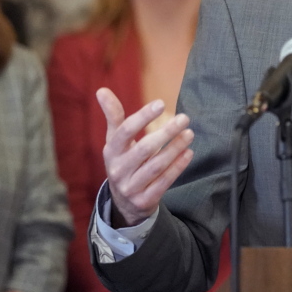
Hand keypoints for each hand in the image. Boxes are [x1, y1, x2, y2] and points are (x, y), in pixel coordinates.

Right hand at [97, 87, 194, 226]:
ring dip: (175, 149)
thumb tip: (101, 89)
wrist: (124, 202)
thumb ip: (113, 115)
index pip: (125, 131)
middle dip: (166, 132)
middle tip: (184, 118)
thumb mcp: (115, 140)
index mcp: (111, 151)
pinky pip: (163, 182)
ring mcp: (131, 187)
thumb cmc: (123, 160)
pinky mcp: (144, 201)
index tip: (161, 103)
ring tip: (190, 134)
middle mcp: (118, 170)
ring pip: (156, 166)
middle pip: (144, 149)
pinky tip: (189, 153)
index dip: (143, 117)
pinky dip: (177, 167)